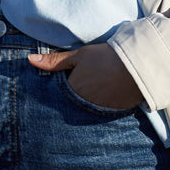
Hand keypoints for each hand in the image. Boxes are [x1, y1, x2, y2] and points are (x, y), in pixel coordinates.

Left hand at [27, 43, 143, 109]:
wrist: (139, 63)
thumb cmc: (106, 57)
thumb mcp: (79, 55)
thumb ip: (54, 61)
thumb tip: (30, 61)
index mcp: (73, 92)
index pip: (59, 98)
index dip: (61, 91)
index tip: (63, 86)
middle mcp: (85, 106)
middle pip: (73, 106)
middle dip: (73, 101)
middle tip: (80, 90)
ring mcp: (101, 112)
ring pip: (87, 111)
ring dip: (87, 105)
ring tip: (94, 91)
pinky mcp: (116, 114)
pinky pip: (103, 114)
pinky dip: (102, 107)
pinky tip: (105, 96)